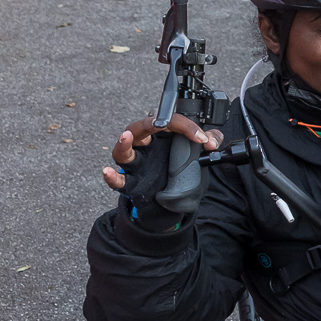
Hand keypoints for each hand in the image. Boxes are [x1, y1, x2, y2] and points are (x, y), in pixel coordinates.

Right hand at [102, 114, 220, 192]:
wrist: (177, 199)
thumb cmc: (182, 168)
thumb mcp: (201, 151)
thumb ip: (211, 139)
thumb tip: (212, 142)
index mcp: (162, 135)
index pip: (169, 121)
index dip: (186, 126)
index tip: (202, 138)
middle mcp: (147, 146)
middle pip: (139, 128)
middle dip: (149, 123)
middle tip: (161, 124)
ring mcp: (137, 164)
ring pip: (122, 151)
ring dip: (122, 143)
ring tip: (126, 136)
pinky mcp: (132, 183)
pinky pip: (118, 179)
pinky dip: (111, 176)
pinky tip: (108, 172)